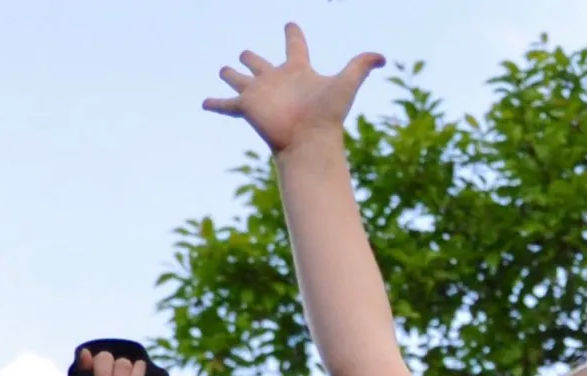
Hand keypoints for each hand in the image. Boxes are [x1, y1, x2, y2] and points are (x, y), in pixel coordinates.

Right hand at [202, 24, 381, 152]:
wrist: (310, 140)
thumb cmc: (328, 114)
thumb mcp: (346, 83)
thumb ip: (361, 65)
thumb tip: (383, 57)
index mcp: (297, 70)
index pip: (295, 46)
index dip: (293, 34)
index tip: (290, 24)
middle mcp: (276, 80)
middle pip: (259, 63)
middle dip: (251, 58)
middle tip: (245, 55)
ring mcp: (260, 94)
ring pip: (239, 79)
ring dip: (231, 74)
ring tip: (223, 70)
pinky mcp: (247, 107)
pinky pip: (226, 104)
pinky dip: (214, 103)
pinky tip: (204, 103)